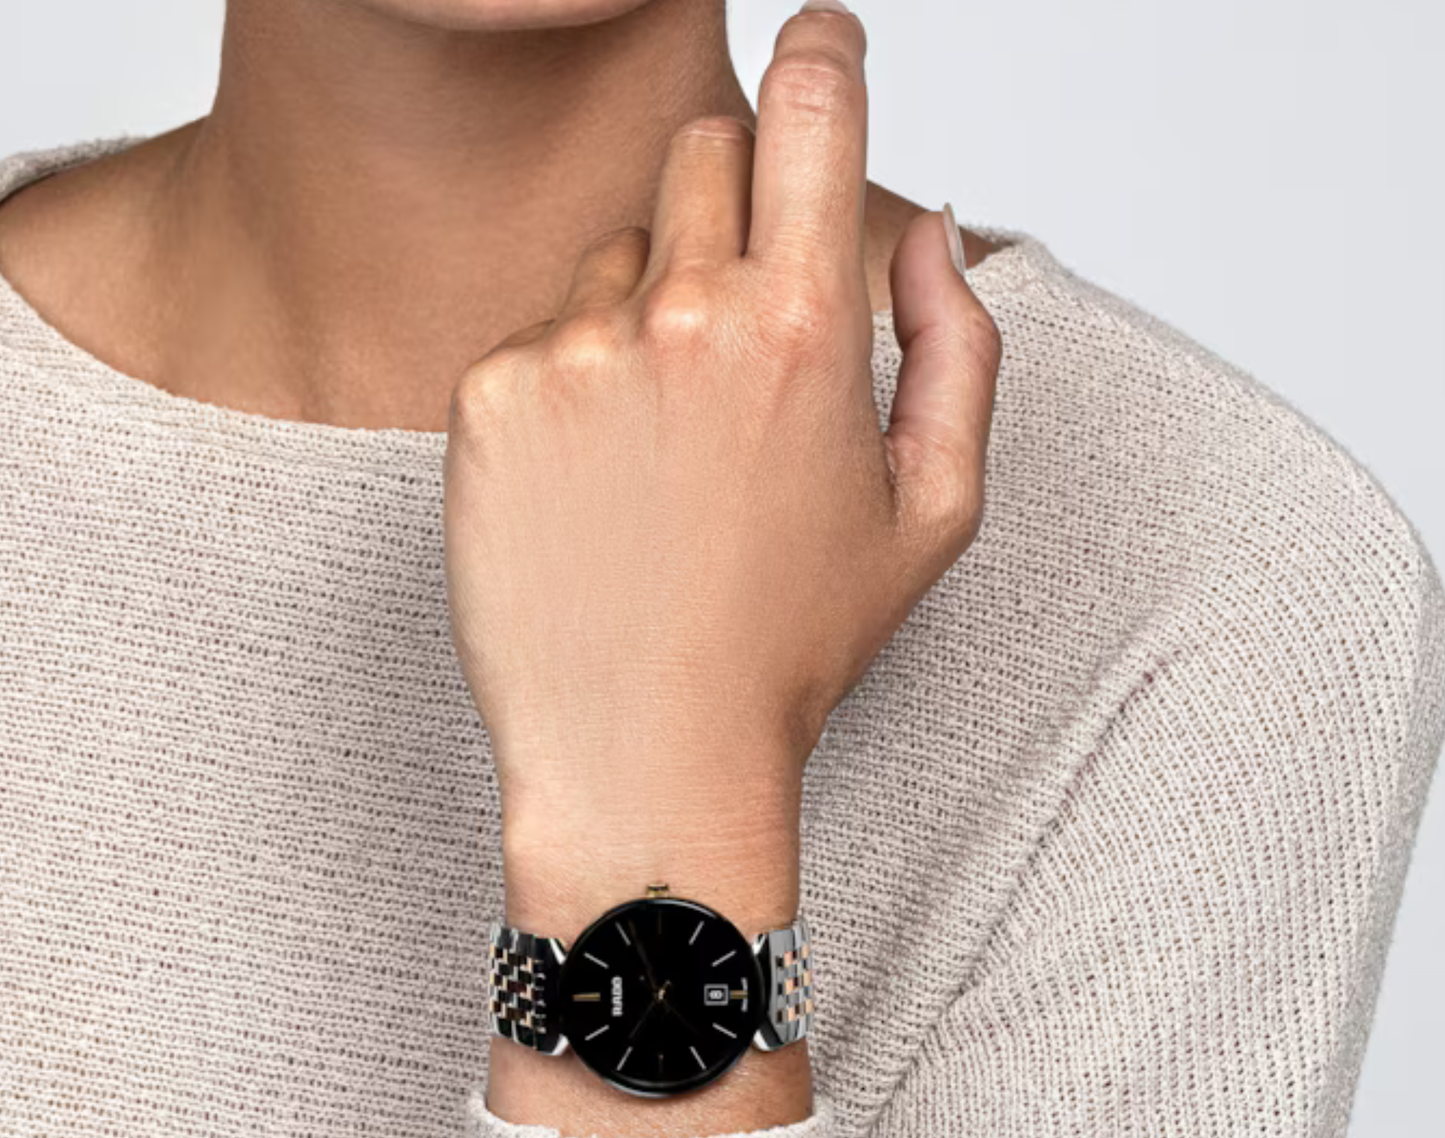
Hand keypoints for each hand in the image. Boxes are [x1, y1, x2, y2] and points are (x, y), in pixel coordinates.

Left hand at [443, 0, 1002, 943]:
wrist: (644, 758)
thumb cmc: (788, 650)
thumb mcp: (932, 516)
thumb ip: (958, 345)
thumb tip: (927, 220)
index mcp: (808, 330)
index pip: (812, 100)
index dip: (824, 52)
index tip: (821, 43)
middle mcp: (686, 315)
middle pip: (700, 149)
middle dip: (731, 207)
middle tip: (738, 337)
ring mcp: (574, 351)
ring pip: (614, 254)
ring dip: (642, 316)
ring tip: (657, 461)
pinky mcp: (486, 396)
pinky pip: (536, 334)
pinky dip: (565, 388)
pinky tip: (591, 489)